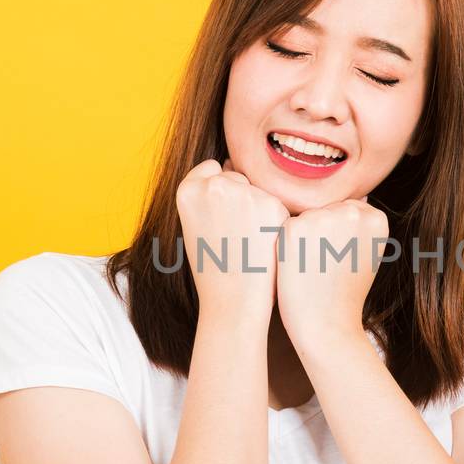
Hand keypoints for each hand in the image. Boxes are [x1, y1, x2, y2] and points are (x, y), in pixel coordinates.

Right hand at [175, 157, 287, 325]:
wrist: (234, 301)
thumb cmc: (213, 267)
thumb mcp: (195, 224)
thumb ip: (207, 194)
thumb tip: (230, 162)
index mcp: (188, 190)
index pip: (211, 168)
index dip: (218, 193)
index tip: (218, 219)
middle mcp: (215, 185)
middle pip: (236, 176)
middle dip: (240, 198)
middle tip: (233, 236)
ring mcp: (245, 193)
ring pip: (258, 189)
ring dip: (259, 208)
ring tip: (248, 243)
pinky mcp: (272, 206)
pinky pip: (276, 204)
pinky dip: (275, 221)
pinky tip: (264, 244)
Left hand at [276, 194, 386, 349]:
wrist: (327, 326)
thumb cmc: (343, 293)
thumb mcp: (366, 252)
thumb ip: (361, 223)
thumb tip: (358, 194)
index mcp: (375, 217)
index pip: (345, 210)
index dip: (337, 238)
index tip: (341, 262)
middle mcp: (352, 211)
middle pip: (324, 209)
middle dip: (320, 234)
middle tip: (326, 267)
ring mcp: (323, 217)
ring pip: (304, 217)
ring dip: (302, 239)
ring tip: (312, 268)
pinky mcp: (294, 227)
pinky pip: (284, 228)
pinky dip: (285, 247)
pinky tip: (296, 268)